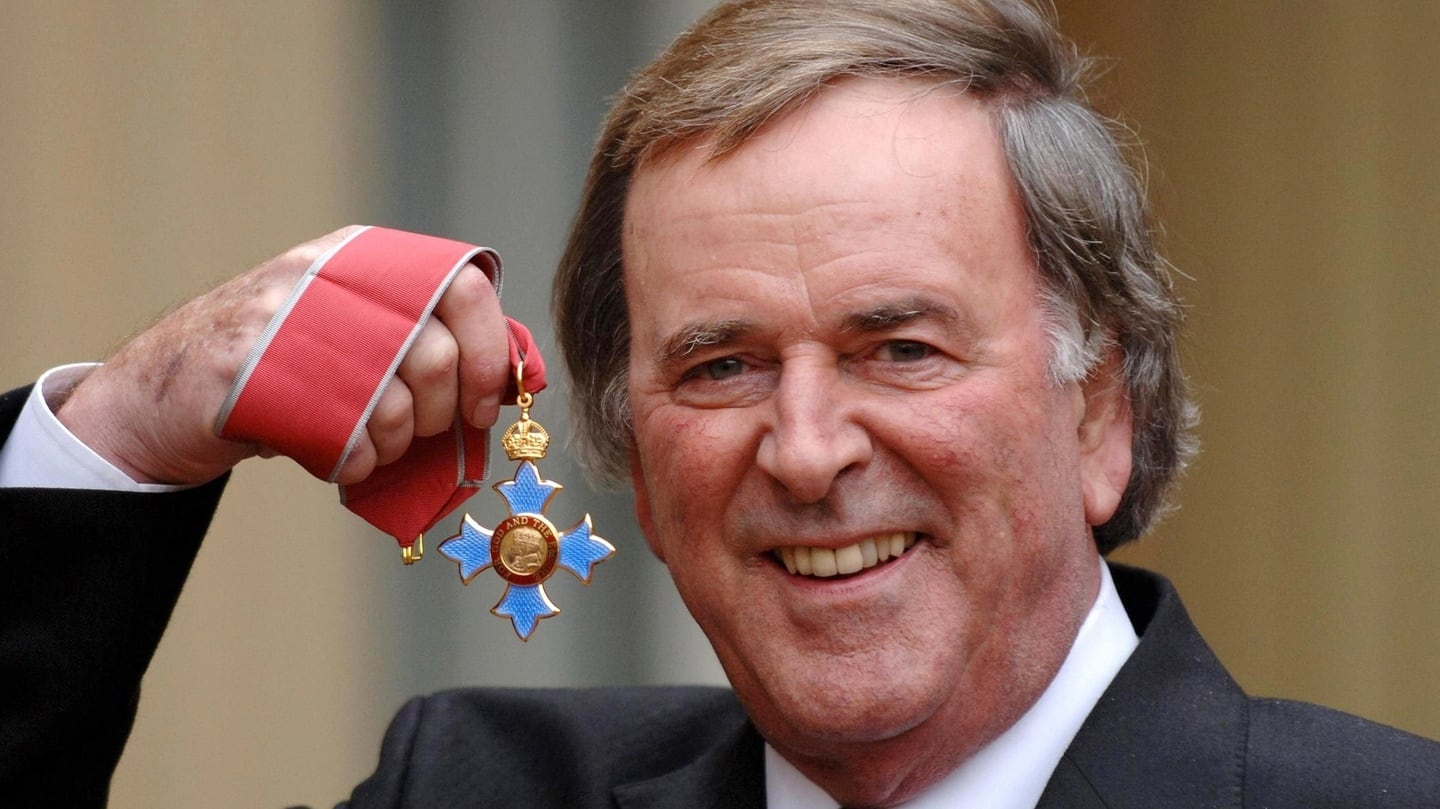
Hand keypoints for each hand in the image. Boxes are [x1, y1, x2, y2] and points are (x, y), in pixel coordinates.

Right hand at [57, 226, 512, 485]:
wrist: (163, 391)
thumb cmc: (285, 367)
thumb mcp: (358, 328)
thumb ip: (432, 336)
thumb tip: (522, 372)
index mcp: (365, 259)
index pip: (466, 287)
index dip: (492, 352)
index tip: (488, 399)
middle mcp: (329, 279)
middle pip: (435, 357)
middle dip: (442, 413)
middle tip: (422, 429)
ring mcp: (285, 324)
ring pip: (394, 405)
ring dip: (395, 443)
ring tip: (369, 440)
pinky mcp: (252, 379)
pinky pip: (346, 441)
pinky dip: (355, 464)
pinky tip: (336, 453)